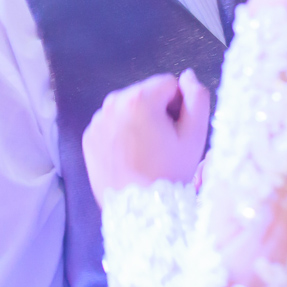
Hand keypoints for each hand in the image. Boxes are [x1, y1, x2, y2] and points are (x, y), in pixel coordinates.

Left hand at [82, 69, 211, 204]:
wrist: (140, 210)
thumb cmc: (169, 172)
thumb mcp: (194, 136)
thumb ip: (197, 97)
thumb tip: (187, 75)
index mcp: (139, 98)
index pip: (169, 84)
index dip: (179, 105)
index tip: (176, 131)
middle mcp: (112, 103)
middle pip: (146, 94)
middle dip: (157, 111)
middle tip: (163, 143)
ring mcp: (97, 120)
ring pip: (128, 108)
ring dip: (139, 121)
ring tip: (146, 152)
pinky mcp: (89, 136)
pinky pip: (111, 124)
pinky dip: (121, 133)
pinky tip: (130, 156)